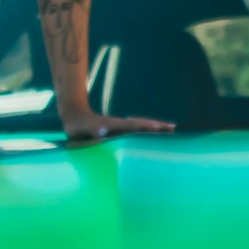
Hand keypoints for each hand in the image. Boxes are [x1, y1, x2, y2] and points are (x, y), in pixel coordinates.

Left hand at [58, 103, 175, 141]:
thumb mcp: (79, 129)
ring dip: (155, 126)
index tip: (161, 129)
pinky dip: (147, 130)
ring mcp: (119, 126)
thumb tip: (103, 131)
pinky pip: (136, 130)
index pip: (134, 126)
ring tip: (169, 130)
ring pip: (141, 125)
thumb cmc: (75, 125)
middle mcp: (119, 124)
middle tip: (174, 128)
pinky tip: (152, 134)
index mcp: (114, 125)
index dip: (147, 127)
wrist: (74, 114)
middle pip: (142, 123)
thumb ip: (91, 130)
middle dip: (157, 125)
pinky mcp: (118, 130)